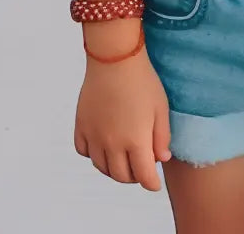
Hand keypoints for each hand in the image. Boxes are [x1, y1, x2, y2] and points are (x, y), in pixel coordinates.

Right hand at [74, 21, 171, 189]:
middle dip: (133, 177)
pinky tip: (102, 147)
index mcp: (135, 140)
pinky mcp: (81, 124)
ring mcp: (94, 135)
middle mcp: (112, 143)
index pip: (143, 176)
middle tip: (141, 170)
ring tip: (123, 161)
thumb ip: (162, 137)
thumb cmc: (142, 81)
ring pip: (101, 167)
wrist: (114, 59)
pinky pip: (83, 151)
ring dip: (113, 169)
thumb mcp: (161, 108)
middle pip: (120, 175)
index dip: (151, 184)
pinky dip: (93, 155)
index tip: (154, 184)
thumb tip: (161, 159)